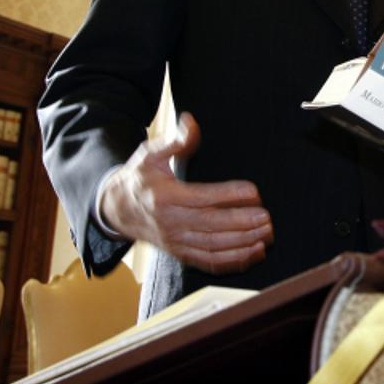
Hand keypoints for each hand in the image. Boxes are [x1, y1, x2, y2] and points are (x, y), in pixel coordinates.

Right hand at [99, 113, 272, 273]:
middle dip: (241, 223)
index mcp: (165, 197)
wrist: (116, 210)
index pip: (202, 197)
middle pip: (211, 225)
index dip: (229, 195)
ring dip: (243, 243)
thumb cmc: (139, 179)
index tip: (254, 191)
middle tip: (266, 217)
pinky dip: (234, 260)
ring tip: (267, 234)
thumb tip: (191, 122)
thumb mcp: (150, 154)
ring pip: (213, 246)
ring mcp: (176, 241)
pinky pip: (209, 261)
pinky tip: (255, 252)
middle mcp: (170, 222)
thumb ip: (175, 140)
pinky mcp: (181, 253)